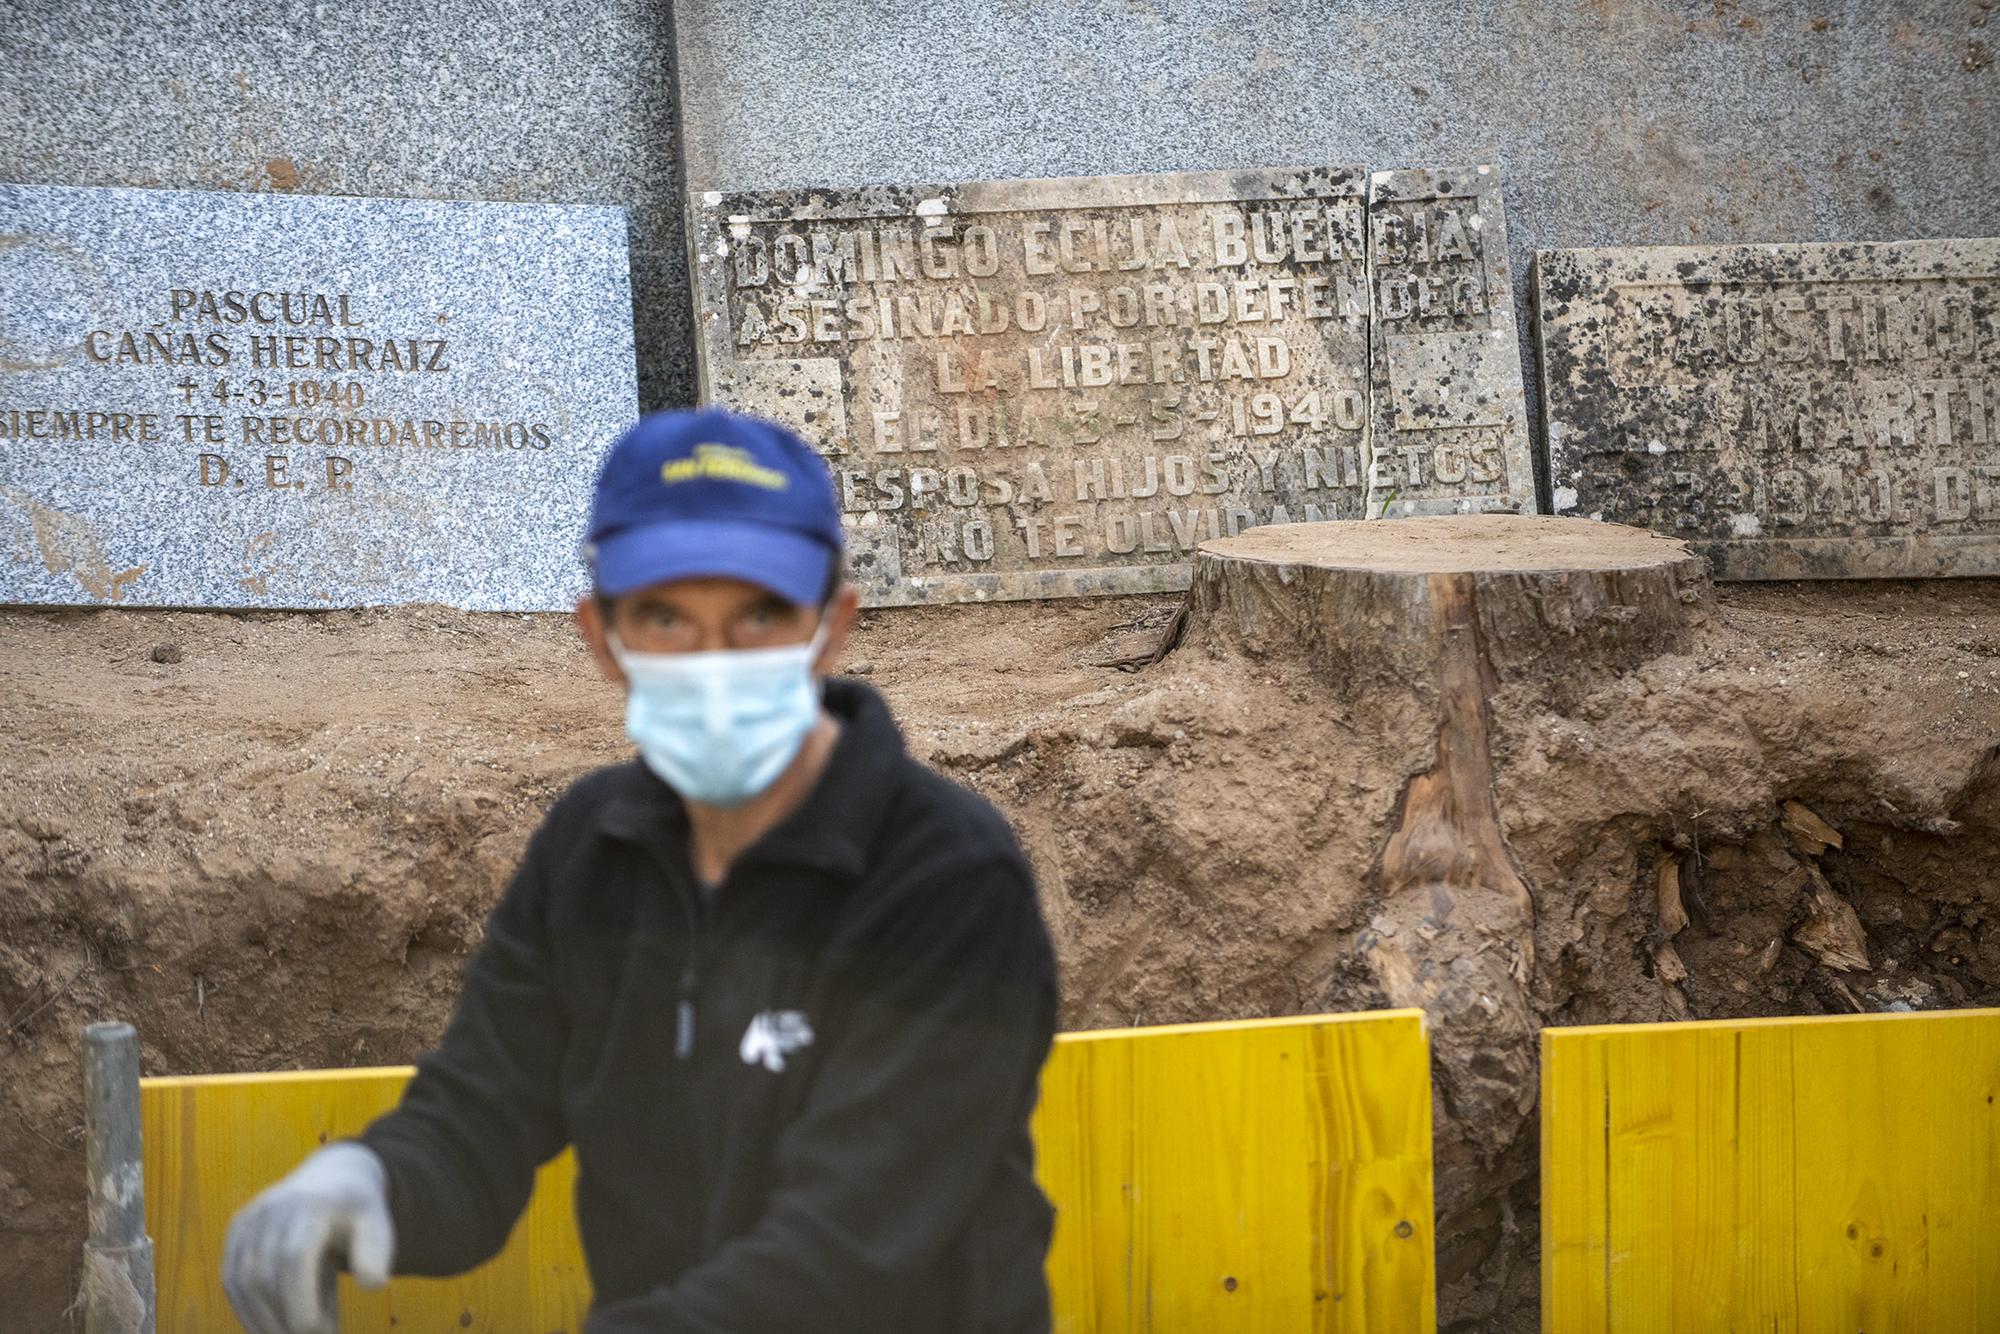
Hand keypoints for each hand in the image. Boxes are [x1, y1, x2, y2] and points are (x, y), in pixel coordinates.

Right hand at [222, 1142, 393, 1333]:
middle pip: (265, 1272)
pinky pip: (231, 1276)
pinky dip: (246, 1308)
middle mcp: (275, 1207)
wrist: (333, 1176)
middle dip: (282, 1315)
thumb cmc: (357, 1211)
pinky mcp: (238, 1229)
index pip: (295, 1256)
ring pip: (241, 1279)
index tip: (312, 1330)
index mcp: (313, 1204)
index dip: (299, 1297)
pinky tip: (267, 1329)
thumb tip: (373, 1285)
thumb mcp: (378, 1224)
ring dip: (260, 1318)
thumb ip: (377, 1252)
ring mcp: (252, 1217)